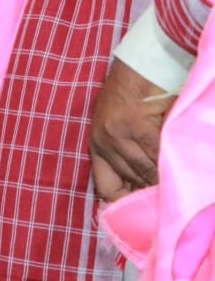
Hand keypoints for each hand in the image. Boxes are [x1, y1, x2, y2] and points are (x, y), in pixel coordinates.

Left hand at [89, 57, 170, 201]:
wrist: (144, 62)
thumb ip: (132, 156)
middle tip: (173, 204)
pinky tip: (183, 169)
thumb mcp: (122, 127)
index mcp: (98, 144)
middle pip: (132, 182)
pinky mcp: (134, 125)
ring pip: (145, 172)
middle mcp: (103, 141)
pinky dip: (171, 165)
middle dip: (154, 195)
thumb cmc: (136, 94)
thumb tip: (152, 191)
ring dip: (165, 182)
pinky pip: (156, 156)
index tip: (142, 218)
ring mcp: (116, 133)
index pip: (106, 187)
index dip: (125, 205)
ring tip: (181, 189)